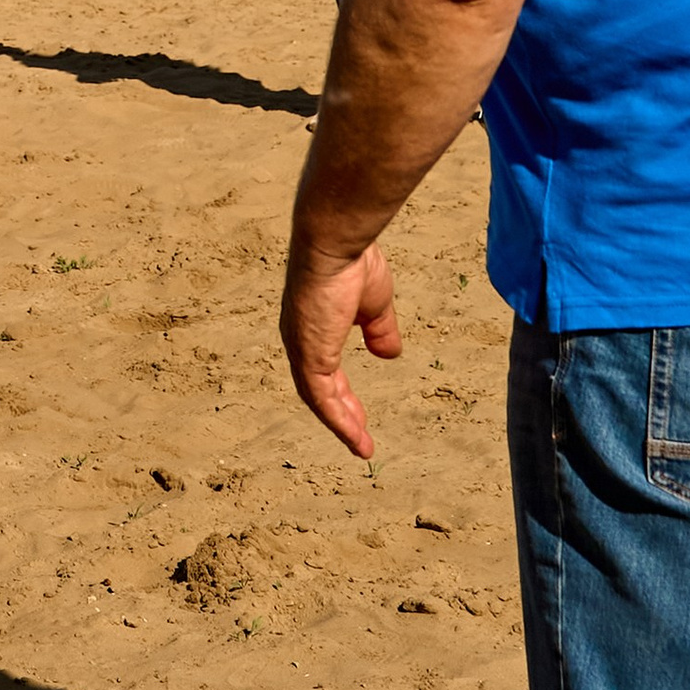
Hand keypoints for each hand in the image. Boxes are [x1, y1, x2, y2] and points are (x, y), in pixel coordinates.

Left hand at [279, 238, 402, 459]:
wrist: (337, 242)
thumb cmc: (354, 262)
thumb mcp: (374, 303)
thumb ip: (378, 329)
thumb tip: (388, 354)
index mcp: (314, 324)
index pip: (324, 367)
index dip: (342, 391)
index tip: (359, 412)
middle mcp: (300, 338)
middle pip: (319, 387)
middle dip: (341, 411)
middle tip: (359, 434)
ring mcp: (301, 347)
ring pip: (319, 398)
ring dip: (341, 423)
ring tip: (361, 446)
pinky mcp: (308, 354)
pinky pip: (321, 398)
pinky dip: (339, 420)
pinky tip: (356, 436)